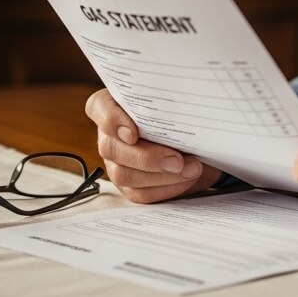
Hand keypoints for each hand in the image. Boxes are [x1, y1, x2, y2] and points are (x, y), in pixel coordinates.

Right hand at [84, 88, 221, 202]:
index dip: (111, 120)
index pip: (99, 107)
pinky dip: (166, 188)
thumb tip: (190, 108)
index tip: (133, 133)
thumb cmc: (185, 114)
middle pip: (111, 148)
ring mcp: (116, 162)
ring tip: (191, 169)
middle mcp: (110, 135)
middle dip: (147, 158)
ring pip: (123, 175)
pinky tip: (187, 179)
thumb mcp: (182, 103)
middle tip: (177, 160)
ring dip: (161, 176)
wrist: (198, 139)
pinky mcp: (129, 185)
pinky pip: (140, 193)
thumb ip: (177, 103)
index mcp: (115, 105)